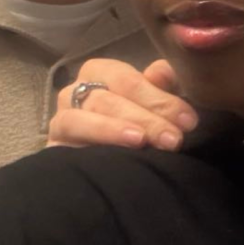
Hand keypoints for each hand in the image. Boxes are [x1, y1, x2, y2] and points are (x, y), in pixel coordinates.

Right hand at [48, 59, 196, 150]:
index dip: (159, 97)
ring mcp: (62, 119)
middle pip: (108, 98)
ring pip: (82, 117)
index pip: (127, 79)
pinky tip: (114, 152)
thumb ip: (162, 87)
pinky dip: (93, 140)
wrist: (111, 173)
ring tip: (141, 141)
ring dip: (115, 128)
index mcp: (102, 75)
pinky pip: (65, 140)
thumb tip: (163, 71)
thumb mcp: (156, 106)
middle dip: (145, 117)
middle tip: (174, 139)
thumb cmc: (139, 128)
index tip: (188, 121)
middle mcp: (77, 92)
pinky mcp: (54, 147)